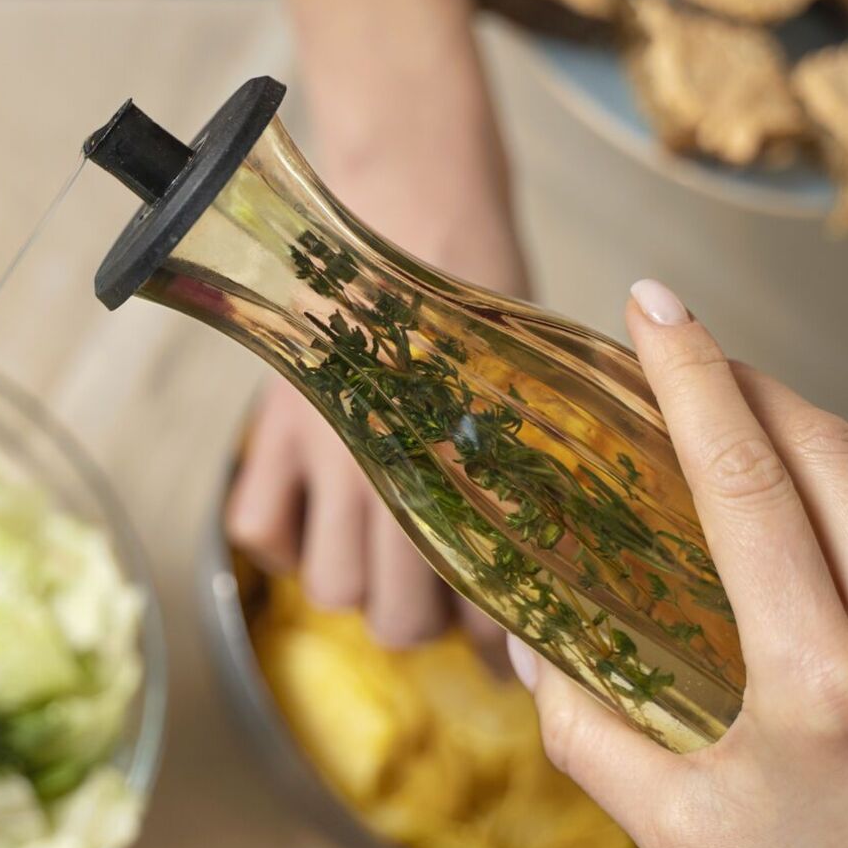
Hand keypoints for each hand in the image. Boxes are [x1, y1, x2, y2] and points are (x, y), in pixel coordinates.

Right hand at [235, 0, 527, 650]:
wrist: (412, 191)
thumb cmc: (486, 278)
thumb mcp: (538, 371)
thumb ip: (546, 460)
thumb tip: (592, 539)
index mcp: (463, 460)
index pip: (483, 596)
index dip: (504, 643)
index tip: (522, 656)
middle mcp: (386, 470)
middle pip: (397, 618)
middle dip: (429, 622)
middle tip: (453, 600)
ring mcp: (321, 452)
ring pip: (331, 590)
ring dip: (360, 587)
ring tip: (388, 563)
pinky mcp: (272, 429)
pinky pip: (255, 529)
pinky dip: (281, 541)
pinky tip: (317, 520)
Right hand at [507, 280, 847, 847]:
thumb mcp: (674, 835)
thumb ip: (583, 728)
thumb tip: (515, 639)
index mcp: (820, 684)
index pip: (744, 481)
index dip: (693, 377)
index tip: (655, 305)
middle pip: (831, 453)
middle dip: (755, 386)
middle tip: (695, 357)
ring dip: (827, 441)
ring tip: (763, 431)